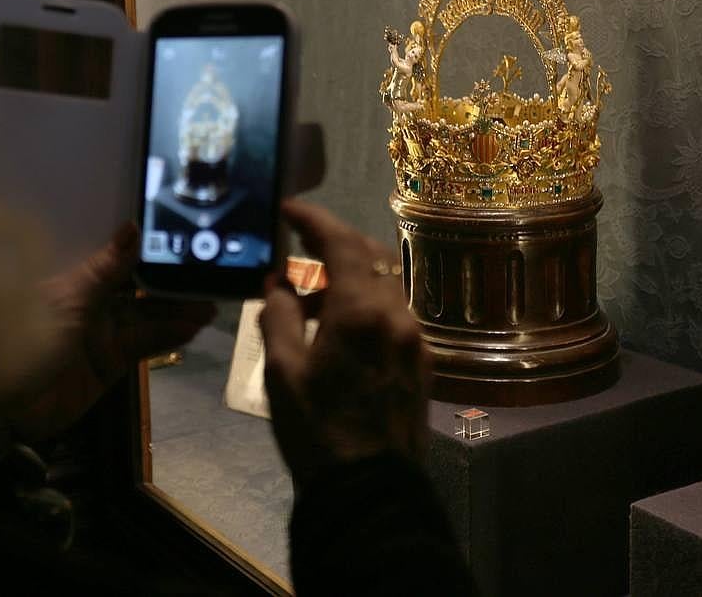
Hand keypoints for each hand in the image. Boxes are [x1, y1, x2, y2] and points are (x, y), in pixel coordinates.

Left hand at [0, 224, 214, 440]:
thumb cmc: (25, 338)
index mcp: (75, 279)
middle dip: (172, 284)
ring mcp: (102, 334)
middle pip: (139, 289)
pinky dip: (167, 336)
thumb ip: (106, 268)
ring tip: (210, 304)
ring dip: (177, 311)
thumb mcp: (68, 298)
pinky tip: (191, 327)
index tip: (184, 241)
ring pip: (147, 317)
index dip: (150, 252)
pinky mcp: (110, 363)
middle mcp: (91, 303)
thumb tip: (133, 227)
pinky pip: (143, 344)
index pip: (120, 260)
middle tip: (210, 276)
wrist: (3, 403)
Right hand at [260, 200, 428, 486]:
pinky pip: (393, 313)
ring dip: (350, 278)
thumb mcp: (281, 372)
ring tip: (309, 300)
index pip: (342, 243)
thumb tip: (281, 284)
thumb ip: (279, 315)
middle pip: (371, 256)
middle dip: (334, 245)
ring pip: (384, 285)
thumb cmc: (317, 432)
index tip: (290, 210)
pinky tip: (337, 329)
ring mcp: (416, 339)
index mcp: (362, 312)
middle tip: (299, 250)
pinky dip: (365, 305)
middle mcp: (398, 316)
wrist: (369, 491)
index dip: (314, 220)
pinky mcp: (423, 362)